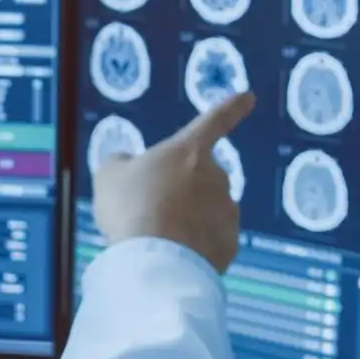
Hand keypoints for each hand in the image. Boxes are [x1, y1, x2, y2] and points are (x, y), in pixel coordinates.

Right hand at [93, 92, 254, 272]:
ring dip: (188, 218)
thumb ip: (121, 163)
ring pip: (206, 210)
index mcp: (188, 151)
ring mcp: (227, 211)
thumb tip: (127, 164)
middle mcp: (216, 176)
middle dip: (181, 189)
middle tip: (150, 209)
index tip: (250, 97)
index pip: (213, 121)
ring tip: (158, 237)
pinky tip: (174, 254)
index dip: (232, 108)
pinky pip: (211, 239)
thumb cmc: (131, 208)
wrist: (155, 261)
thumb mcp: (109, 176)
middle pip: (199, 177)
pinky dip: (196, 244)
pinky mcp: (230, 243)